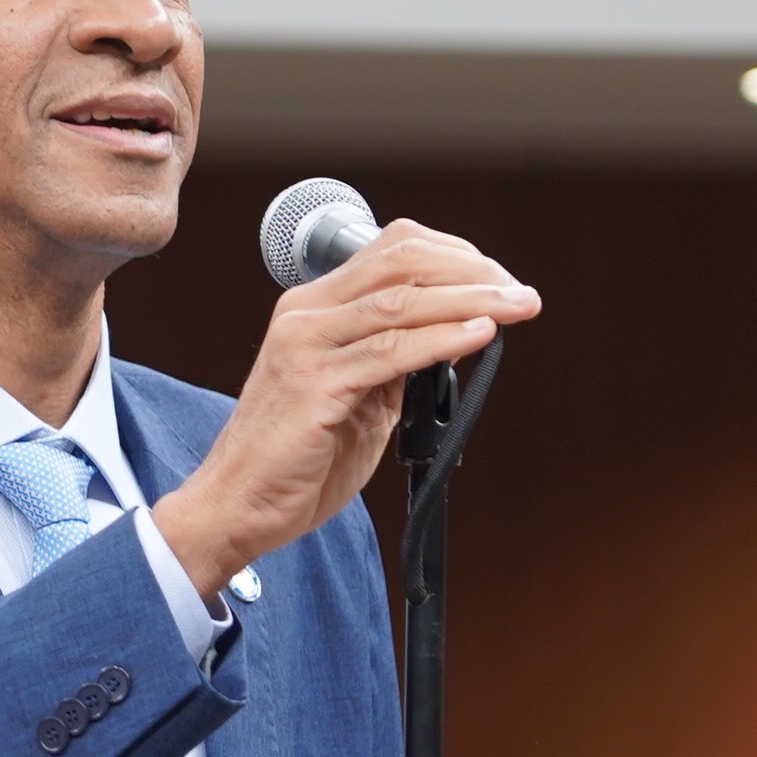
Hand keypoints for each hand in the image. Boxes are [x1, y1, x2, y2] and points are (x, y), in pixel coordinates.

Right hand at [152, 223, 539, 598]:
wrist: (237, 504)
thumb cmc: (294, 458)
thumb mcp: (358, 395)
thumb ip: (397, 361)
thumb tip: (460, 334)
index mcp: (313, 308)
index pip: (392, 251)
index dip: (454, 256)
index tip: (498, 280)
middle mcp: (305, 314)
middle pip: (401, 262)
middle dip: (472, 271)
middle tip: (518, 292)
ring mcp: (305, 346)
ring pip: (402, 301)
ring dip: (472, 300)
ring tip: (518, 306)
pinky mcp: (314, 385)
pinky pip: (390, 352)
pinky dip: (442, 340)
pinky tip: (480, 336)